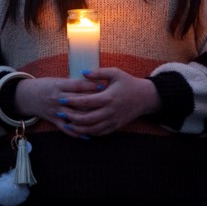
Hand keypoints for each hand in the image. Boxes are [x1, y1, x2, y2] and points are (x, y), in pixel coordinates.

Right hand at [14, 76, 103, 137]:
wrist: (29, 97)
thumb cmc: (47, 86)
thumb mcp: (58, 80)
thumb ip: (73, 83)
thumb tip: (93, 79)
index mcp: (59, 85)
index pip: (77, 86)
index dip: (90, 86)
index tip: (104, 86)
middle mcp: (57, 98)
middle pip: (77, 101)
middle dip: (93, 102)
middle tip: (108, 103)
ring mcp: (56, 111)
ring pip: (74, 116)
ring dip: (88, 118)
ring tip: (102, 119)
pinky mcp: (54, 120)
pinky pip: (66, 129)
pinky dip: (77, 133)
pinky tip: (89, 135)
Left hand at [39, 67, 158, 136]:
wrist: (145, 97)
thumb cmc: (128, 83)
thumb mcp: (115, 73)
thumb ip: (98, 72)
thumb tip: (82, 72)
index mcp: (109, 97)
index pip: (87, 101)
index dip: (73, 101)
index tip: (62, 99)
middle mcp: (110, 111)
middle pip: (87, 119)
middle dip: (72, 117)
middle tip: (61, 112)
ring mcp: (113, 120)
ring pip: (92, 129)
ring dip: (78, 128)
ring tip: (67, 123)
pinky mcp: (115, 127)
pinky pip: (99, 133)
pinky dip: (88, 133)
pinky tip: (80, 129)